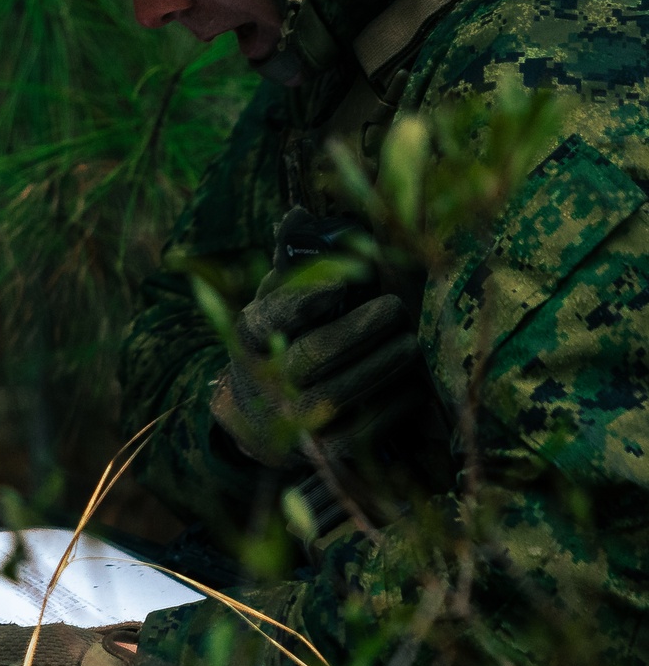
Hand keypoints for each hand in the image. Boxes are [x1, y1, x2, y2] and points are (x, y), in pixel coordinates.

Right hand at [210, 207, 421, 469]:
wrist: (258, 417)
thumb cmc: (280, 340)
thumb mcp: (275, 300)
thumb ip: (291, 260)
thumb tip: (298, 214)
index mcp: (252, 335)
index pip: (272, 318)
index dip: (304, 300)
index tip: (341, 282)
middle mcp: (266, 380)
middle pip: (310, 357)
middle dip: (357, 331)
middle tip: (396, 307)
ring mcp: (292, 419)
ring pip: (337, 395)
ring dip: (381, 366)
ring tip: (410, 343)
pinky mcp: (320, 451)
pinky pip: (359, 432)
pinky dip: (390, 408)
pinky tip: (412, 386)